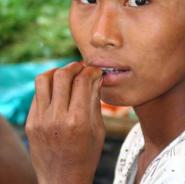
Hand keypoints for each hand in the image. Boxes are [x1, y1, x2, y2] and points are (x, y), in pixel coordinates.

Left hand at [25, 62, 104, 183]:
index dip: (91, 70)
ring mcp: (40, 120)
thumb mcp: (98, 129)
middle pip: (62, 75)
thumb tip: (95, 77)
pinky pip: (38, 95)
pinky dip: (49, 87)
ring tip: (67, 75)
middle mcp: (57, 118)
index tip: (96, 70)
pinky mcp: (30, 123)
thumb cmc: (87, 155)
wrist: (63, 179)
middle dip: (75, 66)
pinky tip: (59, 91)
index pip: (83, 81)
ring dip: (58, 72)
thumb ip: (95, 101)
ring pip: (44, 79)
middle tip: (82, 68)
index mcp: (78, 120)